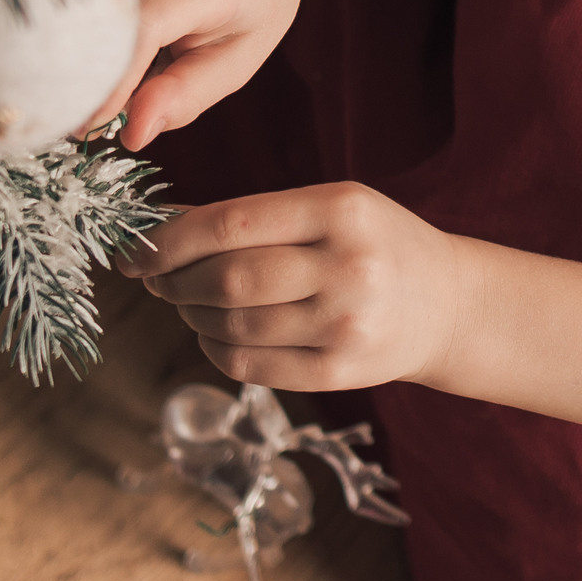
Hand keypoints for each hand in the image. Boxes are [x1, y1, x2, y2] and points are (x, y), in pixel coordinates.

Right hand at [85, 0, 320, 151]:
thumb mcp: (242, 51)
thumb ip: (188, 93)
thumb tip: (134, 134)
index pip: (139, 30)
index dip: (109, 82)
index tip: (87, 127)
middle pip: (92, 20)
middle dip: (74, 78)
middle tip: (67, 123)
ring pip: (72, 8)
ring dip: (68, 57)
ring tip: (70, 95)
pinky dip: (72, 34)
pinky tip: (79, 60)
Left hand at [134, 183, 473, 390]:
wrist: (447, 305)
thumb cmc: (374, 244)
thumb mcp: (333, 207)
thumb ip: (258, 215)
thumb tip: (164, 229)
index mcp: (341, 211)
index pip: (232, 222)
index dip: (170, 240)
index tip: (134, 250)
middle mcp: (348, 268)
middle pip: (228, 279)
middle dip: (174, 280)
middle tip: (155, 278)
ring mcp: (346, 325)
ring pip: (235, 325)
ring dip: (192, 315)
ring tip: (188, 302)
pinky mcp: (341, 372)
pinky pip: (252, 365)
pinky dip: (216, 348)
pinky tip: (215, 332)